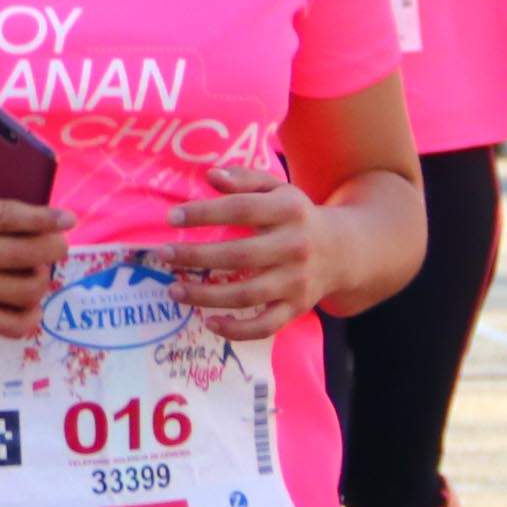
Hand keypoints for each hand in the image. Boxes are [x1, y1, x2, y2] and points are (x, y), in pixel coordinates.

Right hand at [0, 176, 69, 340]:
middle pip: (24, 254)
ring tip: (38, 269)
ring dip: (43, 279)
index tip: (67, 219)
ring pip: (24, 291)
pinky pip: (9, 325)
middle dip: (53, 249)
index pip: (8, 216)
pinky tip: (29, 304)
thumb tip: (17, 176)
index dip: (44, 218)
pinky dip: (29, 318)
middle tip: (57, 244)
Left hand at [163, 163, 325, 340]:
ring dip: (206, 295)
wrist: (344, 251)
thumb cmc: (297, 216)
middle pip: (240, 255)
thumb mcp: (278, 189)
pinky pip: (265, 326)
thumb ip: (245, 180)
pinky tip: (208, 322)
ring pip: (247, 295)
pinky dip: (236, 330)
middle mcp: (295, 247)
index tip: (172, 217)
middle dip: (196, 256)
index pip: (241, 210)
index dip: (205, 213)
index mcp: (289, 211)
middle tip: (163, 255)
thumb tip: (211, 176)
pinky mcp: (296, 308)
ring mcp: (297, 281)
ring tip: (173, 290)